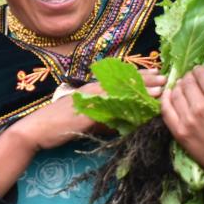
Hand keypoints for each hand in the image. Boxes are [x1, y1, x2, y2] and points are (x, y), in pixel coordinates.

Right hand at [0, 69, 166, 196]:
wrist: (37, 130)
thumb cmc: (58, 125)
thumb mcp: (84, 120)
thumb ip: (101, 119)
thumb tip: (118, 124)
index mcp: (91, 90)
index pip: (118, 80)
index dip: (138, 76)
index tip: (157, 73)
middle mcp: (91, 90)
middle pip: (123, 82)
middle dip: (146, 79)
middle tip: (166, 76)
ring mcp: (89, 100)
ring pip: (121, 91)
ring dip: (142, 89)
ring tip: (161, 88)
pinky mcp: (86, 112)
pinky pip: (110, 108)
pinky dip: (126, 106)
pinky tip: (140, 107)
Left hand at [161, 66, 203, 203]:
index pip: (200, 73)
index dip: (200, 71)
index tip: (202, 75)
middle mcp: (200, 106)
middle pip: (187, 81)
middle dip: (190, 78)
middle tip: (193, 82)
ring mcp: (187, 119)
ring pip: (175, 92)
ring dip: (178, 87)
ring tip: (184, 89)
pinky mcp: (178, 131)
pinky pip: (165, 108)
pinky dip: (165, 98)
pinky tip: (168, 95)